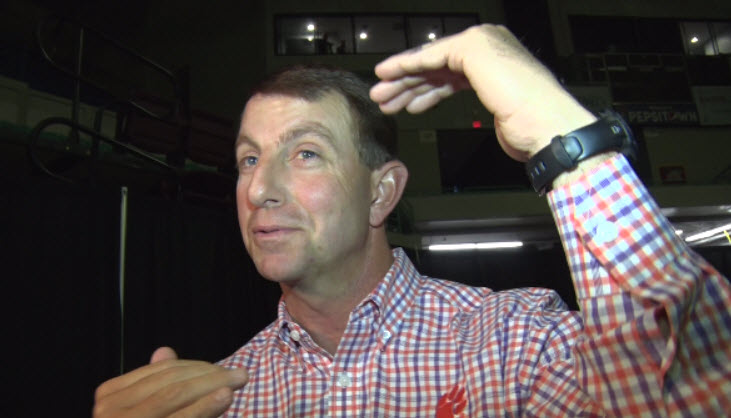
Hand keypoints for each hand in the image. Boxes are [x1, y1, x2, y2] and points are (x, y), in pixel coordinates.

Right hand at [93, 347, 247, 417]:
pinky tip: (224, 397)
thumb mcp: (147, 411)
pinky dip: (204, 406)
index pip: (160, 372)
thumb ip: (155, 385)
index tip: (223, 369)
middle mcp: (108, 410)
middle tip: (240, 374)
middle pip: (170, 381)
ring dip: (212, 384)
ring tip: (239, 381)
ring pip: (176, 393)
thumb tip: (165, 351)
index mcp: (110, 396)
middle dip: (209, 374)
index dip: (196, 366)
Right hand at [370, 24, 596, 161]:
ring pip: (440, 80)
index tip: (381, 73)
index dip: (404, 63)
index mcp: (482, 39)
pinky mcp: (489, 96)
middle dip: (404, 81)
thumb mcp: (480, 56)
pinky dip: (432, 97)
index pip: (434, 50)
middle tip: (381, 95)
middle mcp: (484, 53)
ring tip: (391, 105)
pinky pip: (451, 91)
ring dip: (413, 92)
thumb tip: (434, 55)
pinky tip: (416, 106)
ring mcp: (486, 75)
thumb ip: (453, 51)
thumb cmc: (521, 93)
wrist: (545, 126)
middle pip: (434, 65)